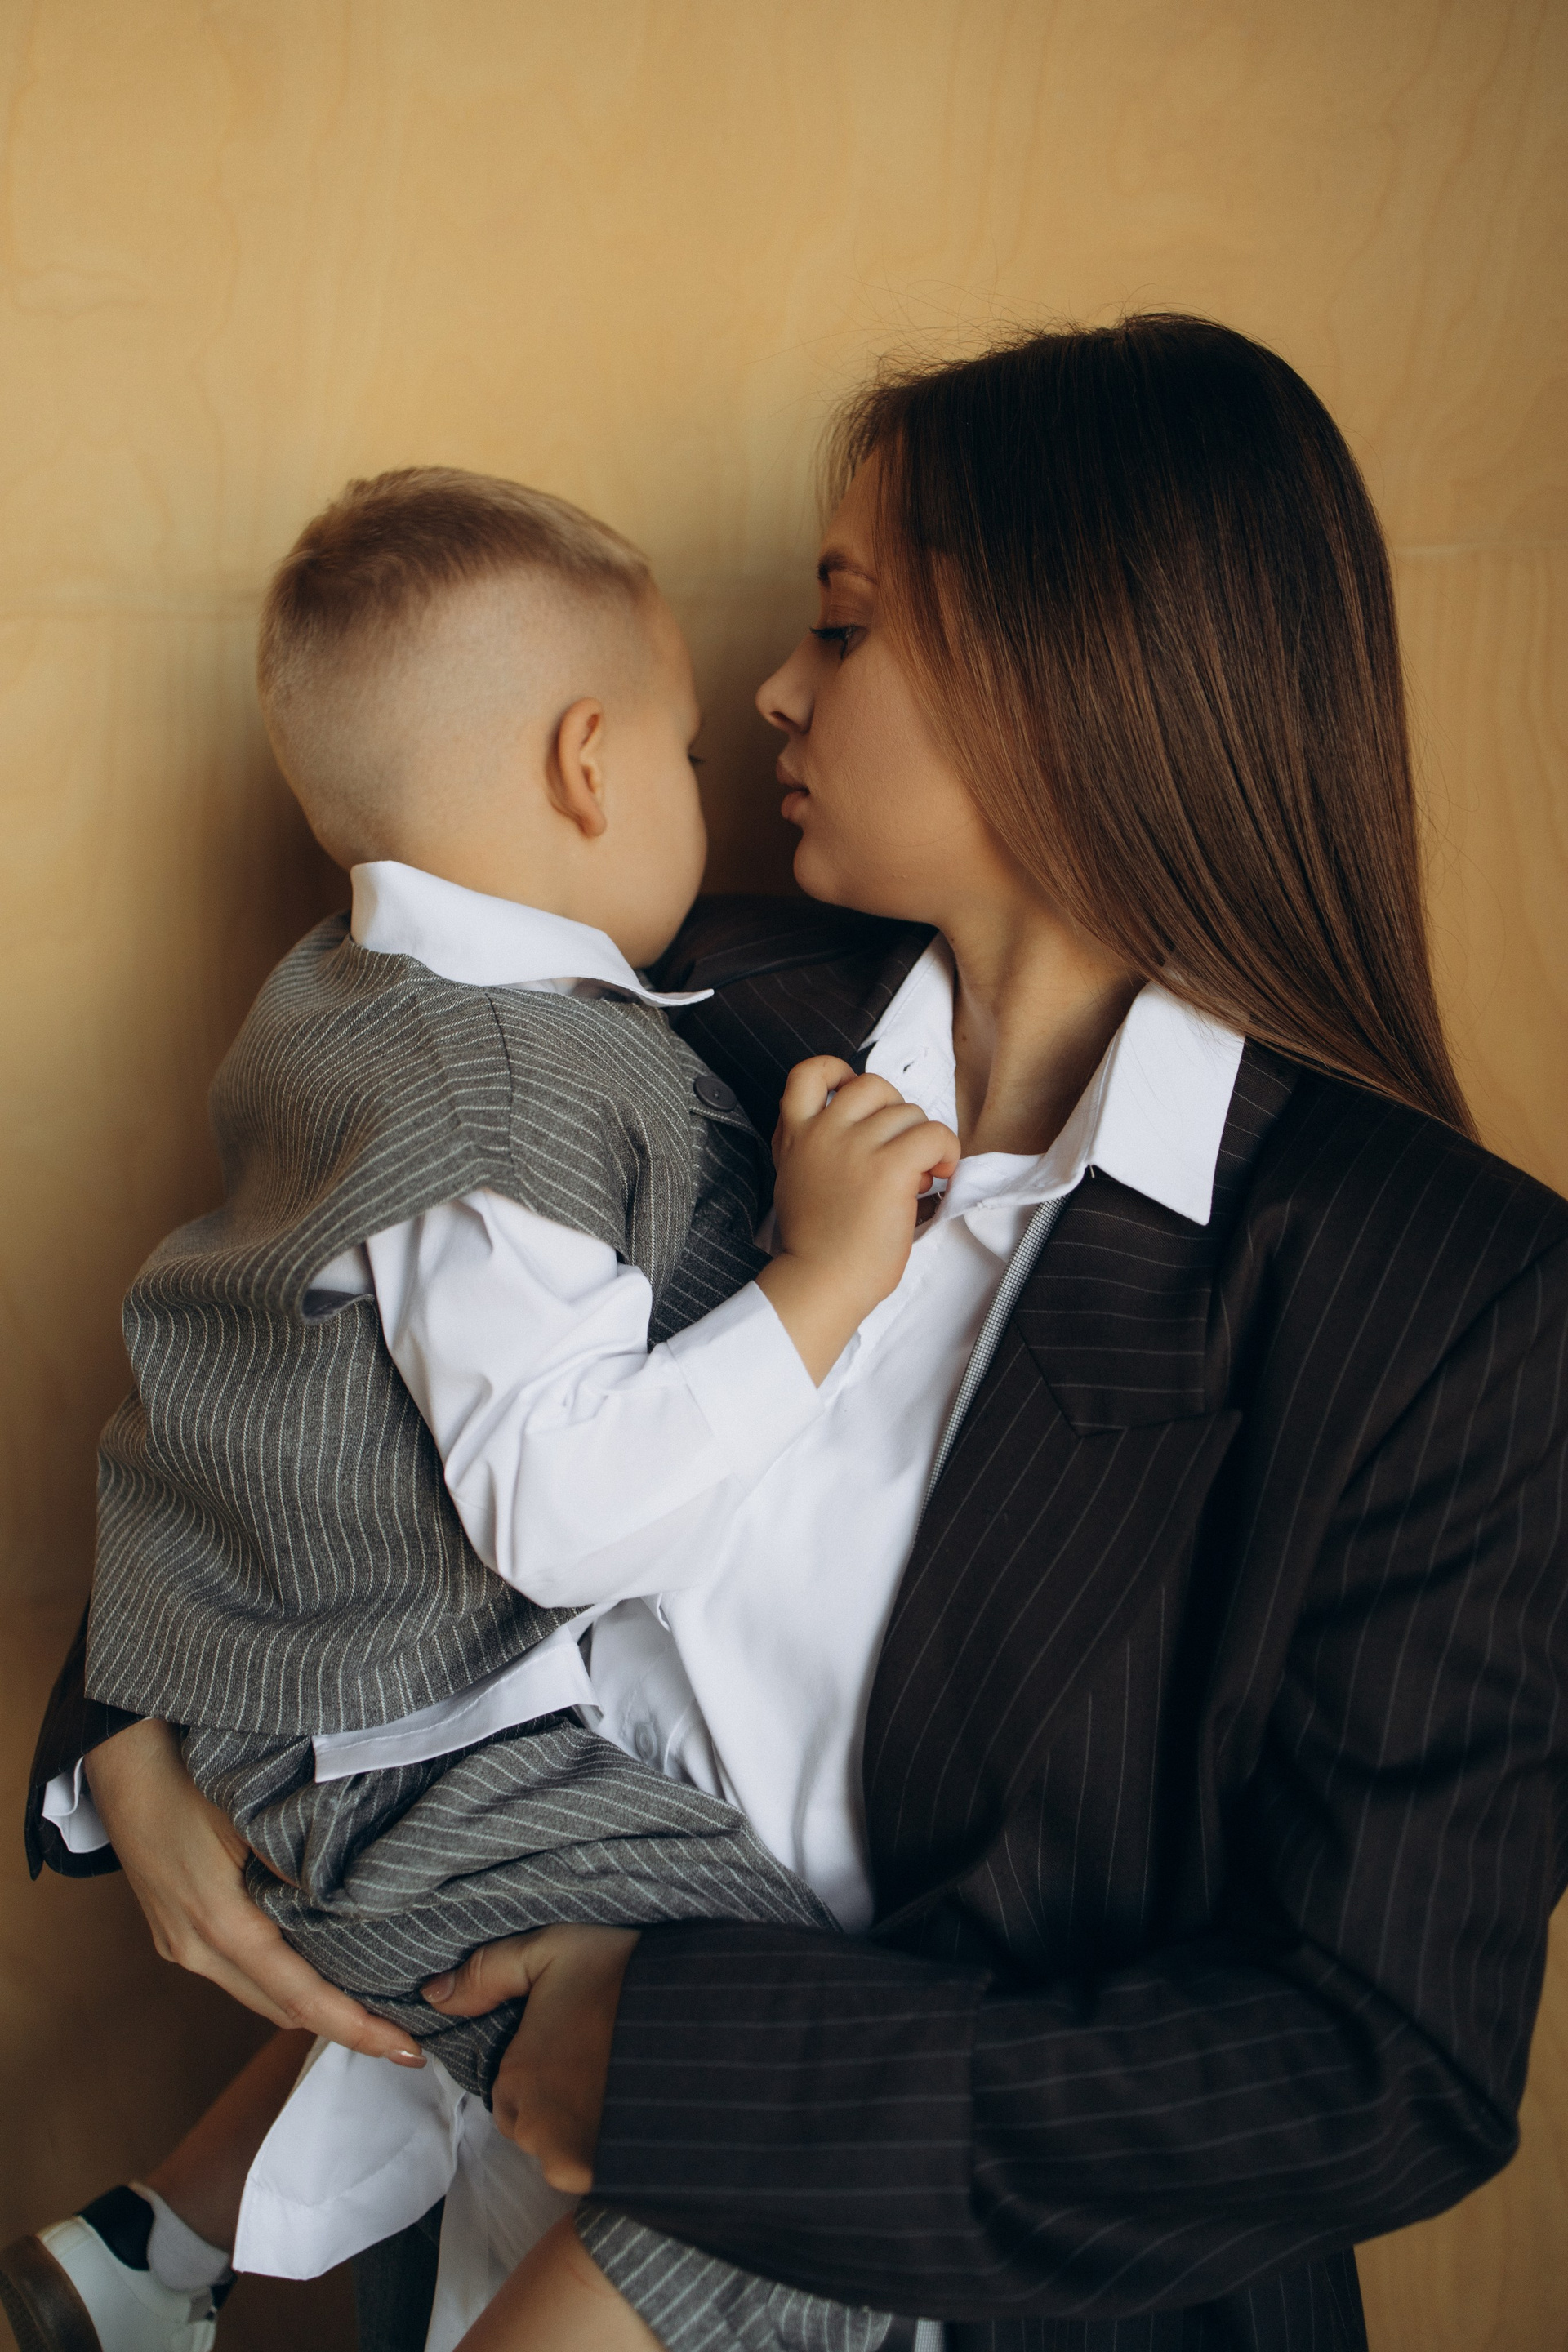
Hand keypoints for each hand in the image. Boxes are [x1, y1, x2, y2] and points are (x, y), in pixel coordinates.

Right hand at [86, 1718, 423, 2064]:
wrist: (123, 1762)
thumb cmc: (193, 1778)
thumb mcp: (258, 1818)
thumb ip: (305, 1865)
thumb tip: (360, 1902)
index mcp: (223, 1925)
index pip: (302, 1998)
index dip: (356, 2028)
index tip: (405, 2048)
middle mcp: (197, 1950)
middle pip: (282, 2010)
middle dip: (341, 2025)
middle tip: (401, 2025)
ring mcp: (181, 1946)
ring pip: (259, 1995)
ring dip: (309, 2002)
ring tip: (370, 1996)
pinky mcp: (175, 1935)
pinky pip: (237, 1973)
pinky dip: (279, 1977)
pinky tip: (314, 1958)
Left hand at [424, 1924, 640, 2191]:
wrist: (702, 2021)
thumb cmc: (624, 1977)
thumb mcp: (554, 1950)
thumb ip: (489, 1972)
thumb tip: (433, 1995)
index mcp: (516, 2076)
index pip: (512, 2090)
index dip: (545, 2067)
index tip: (581, 2044)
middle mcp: (532, 2128)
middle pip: (535, 2126)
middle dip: (561, 2103)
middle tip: (604, 2063)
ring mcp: (570, 2161)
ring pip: (563, 2152)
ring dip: (585, 2129)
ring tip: (628, 2086)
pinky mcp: (608, 2182)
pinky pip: (595, 2174)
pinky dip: (611, 2152)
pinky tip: (640, 2114)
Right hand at [756, 1056, 959, 1380]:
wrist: (821, 1282)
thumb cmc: (818, 1245)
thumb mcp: (796, 1181)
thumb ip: (816, 1146)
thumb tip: (868, 1130)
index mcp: (795, 1136)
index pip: (809, 1073)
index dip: (839, 1072)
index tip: (856, 1094)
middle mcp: (822, 1132)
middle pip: (873, 1085)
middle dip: (896, 1112)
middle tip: (899, 1149)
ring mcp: (855, 1146)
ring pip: (910, 1112)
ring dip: (923, 1140)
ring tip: (918, 1176)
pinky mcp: (890, 1167)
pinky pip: (935, 1134)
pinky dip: (947, 1152)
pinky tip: (940, 1176)